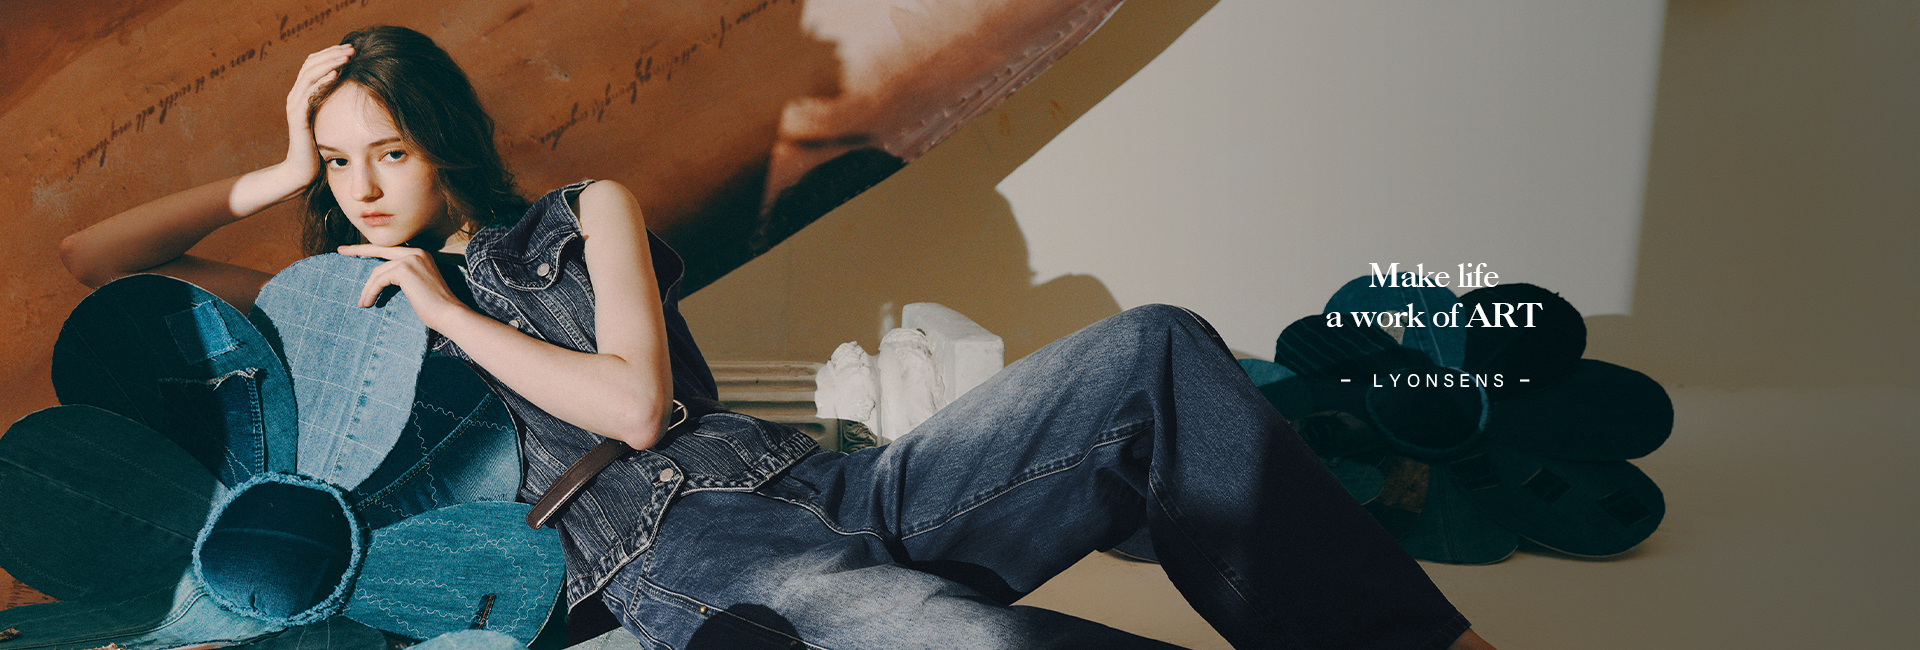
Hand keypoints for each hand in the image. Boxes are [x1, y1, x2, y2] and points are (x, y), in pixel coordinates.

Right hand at [283, 44, 354, 180]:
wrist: (302, 171)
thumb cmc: (320, 147)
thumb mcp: (330, 120)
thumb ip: (336, 104)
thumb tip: (358, 92)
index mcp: (303, 93)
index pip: (314, 64)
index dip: (330, 53)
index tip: (352, 49)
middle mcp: (296, 96)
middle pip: (311, 64)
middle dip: (332, 54)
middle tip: (352, 48)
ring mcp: (295, 105)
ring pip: (309, 75)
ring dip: (329, 63)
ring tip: (346, 56)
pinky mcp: (297, 118)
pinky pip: (308, 94)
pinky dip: (321, 82)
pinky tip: (335, 75)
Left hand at [337, 244, 465, 328]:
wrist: (449, 314)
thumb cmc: (434, 307)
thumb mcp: (416, 287)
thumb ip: (402, 276)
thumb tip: (378, 279)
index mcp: (420, 254)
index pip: (389, 249)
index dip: (368, 248)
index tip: (351, 249)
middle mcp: (416, 252)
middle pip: (379, 250)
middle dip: (357, 250)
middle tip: (340, 251)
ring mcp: (411, 259)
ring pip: (377, 272)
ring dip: (367, 289)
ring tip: (363, 303)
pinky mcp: (405, 270)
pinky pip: (379, 280)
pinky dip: (371, 292)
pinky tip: (368, 303)